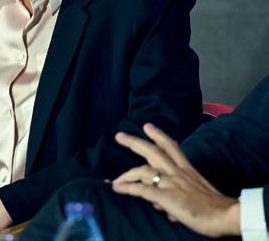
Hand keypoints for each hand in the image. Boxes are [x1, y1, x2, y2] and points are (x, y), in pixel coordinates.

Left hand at [112, 123, 239, 237]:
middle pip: (152, 151)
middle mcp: (176, 171)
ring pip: (143, 170)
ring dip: (127, 174)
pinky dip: (129, 188)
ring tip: (115, 180)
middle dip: (135, 142)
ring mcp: (170, 182)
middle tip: (119, 136)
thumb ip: (178, 192)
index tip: (147, 126)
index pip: (171, 146)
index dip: (158, 135)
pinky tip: (118, 188)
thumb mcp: (196, 191)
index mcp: (186, 168)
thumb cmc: (214, 206)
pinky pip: (142, 189)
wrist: (226, 215)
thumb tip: (162, 204)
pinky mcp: (166, 196)